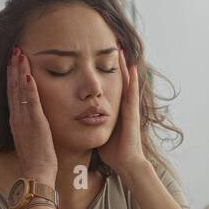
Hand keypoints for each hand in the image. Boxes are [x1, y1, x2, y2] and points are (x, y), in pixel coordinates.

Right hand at [7, 45, 57, 179]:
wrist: (36, 173)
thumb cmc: (36, 160)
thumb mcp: (31, 139)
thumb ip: (30, 127)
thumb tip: (34, 121)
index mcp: (16, 121)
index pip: (12, 94)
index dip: (11, 77)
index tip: (12, 62)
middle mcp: (17, 118)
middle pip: (12, 88)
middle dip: (12, 68)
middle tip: (13, 50)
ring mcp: (25, 120)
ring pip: (19, 91)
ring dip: (19, 71)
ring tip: (19, 54)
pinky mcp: (36, 124)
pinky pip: (31, 102)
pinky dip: (29, 88)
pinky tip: (28, 75)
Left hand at [98, 46, 144, 173]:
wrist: (125, 163)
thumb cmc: (112, 151)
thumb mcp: (98, 131)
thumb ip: (90, 122)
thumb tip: (76, 117)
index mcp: (113, 109)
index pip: (107, 86)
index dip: (104, 72)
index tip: (98, 57)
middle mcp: (122, 106)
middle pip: (118, 80)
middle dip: (114, 64)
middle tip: (112, 45)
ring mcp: (129, 109)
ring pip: (126, 82)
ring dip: (124, 66)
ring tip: (120, 49)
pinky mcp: (132, 113)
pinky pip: (131, 93)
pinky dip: (132, 80)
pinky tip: (132, 68)